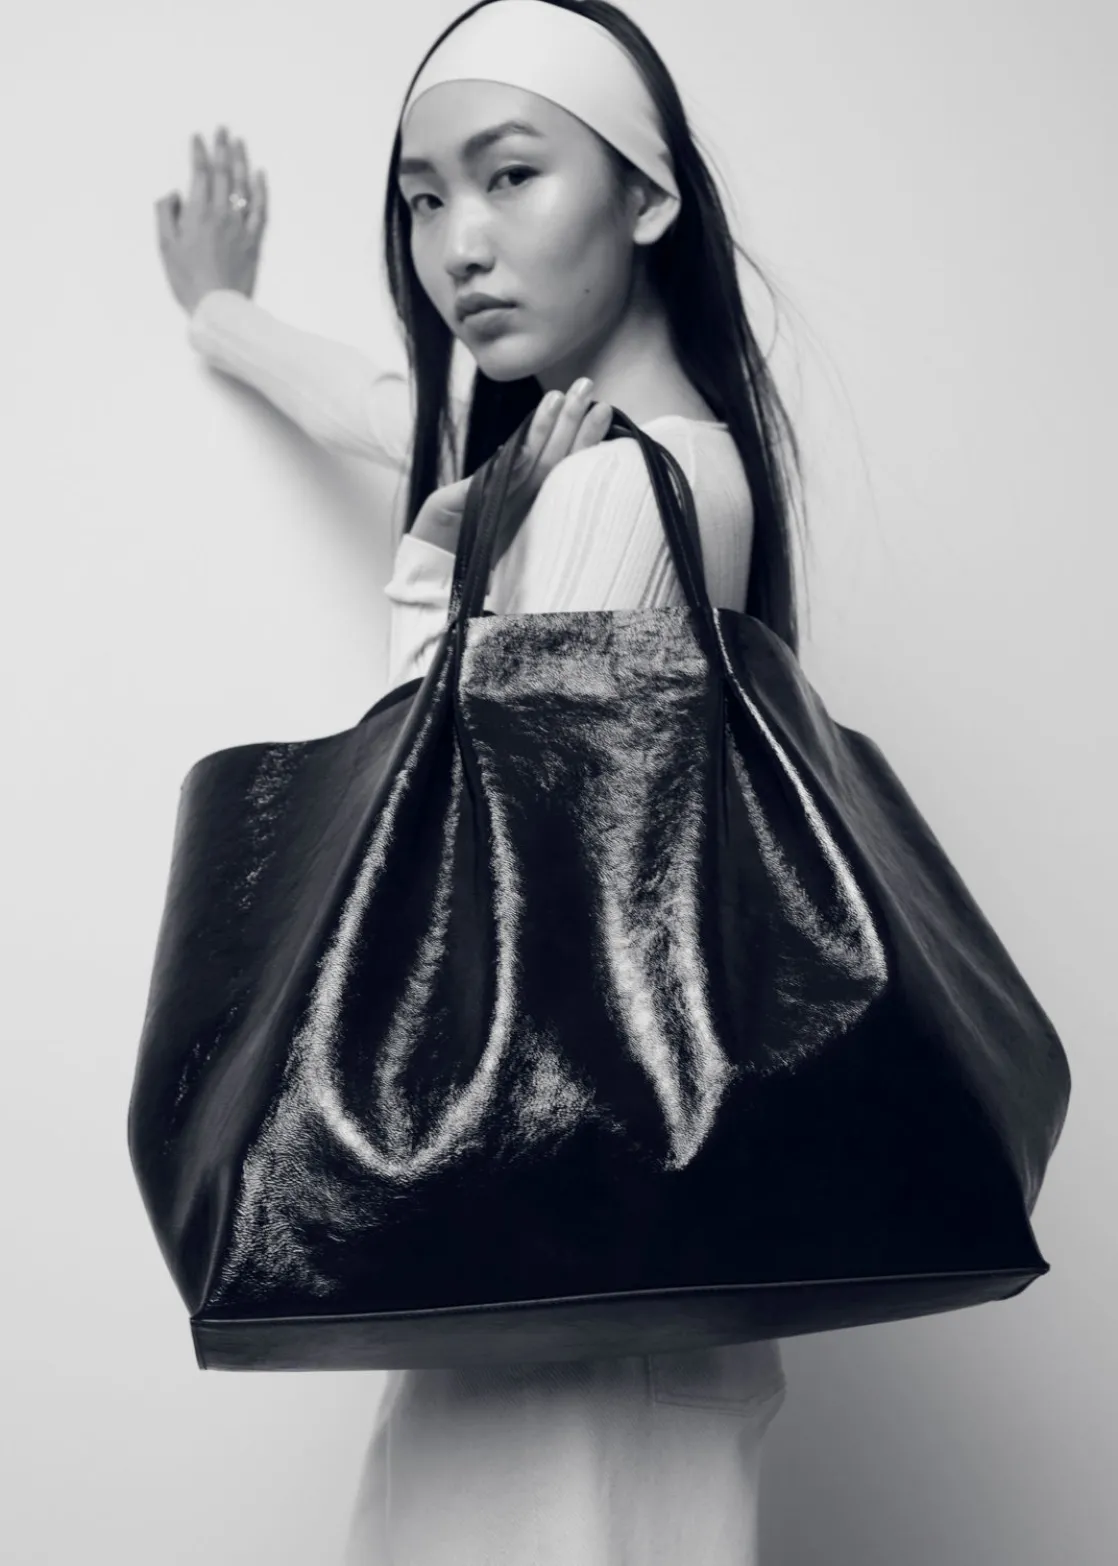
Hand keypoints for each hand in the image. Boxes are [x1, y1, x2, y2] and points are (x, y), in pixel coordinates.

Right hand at [155, 126, 267, 314]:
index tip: (197, 136)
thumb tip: (172, 192)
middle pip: (224, 174)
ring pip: (243, 186)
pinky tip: (260, 175)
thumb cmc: (187, 280)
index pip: (200, 173)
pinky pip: (261, 210)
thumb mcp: (165, 247)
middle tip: (222, 128)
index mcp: (198, 214)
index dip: (199, 152)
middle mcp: (222, 215)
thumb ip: (165, 214)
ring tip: (239, 142)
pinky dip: (260, 190)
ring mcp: (241, 227)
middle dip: (222, 148)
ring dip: (241, 161)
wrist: (219, 307)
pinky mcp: (254, 241)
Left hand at [410, 378, 612, 557]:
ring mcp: (527, 517)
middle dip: (570, 422)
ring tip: (595, 406)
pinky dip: (561, 474)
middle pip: (549, 456)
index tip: (563, 397)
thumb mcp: (443, 509)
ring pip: (554, 471)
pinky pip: (547, 500)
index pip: (530, 453)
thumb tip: (508, 460)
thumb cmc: (435, 551)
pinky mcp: (530, 538)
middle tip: (588, 387)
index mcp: (502, 492)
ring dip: (575, 438)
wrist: (429, 592)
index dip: (548, 426)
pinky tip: (584, 451)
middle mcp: (519, 501)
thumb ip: (470, 486)